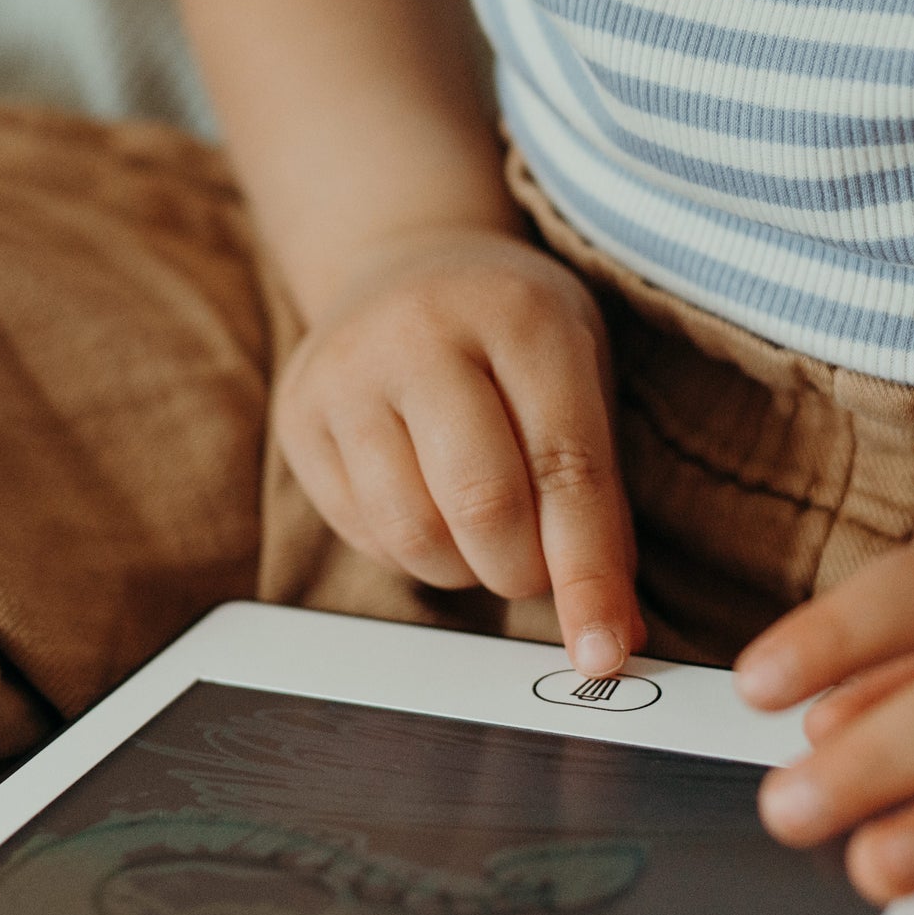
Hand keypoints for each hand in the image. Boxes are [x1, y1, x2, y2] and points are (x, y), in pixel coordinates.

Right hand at [274, 228, 641, 673]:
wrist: (405, 262)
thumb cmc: (515, 337)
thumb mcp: (582, 380)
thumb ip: (602, 502)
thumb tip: (614, 634)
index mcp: (522, 315)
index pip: (566, 465)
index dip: (588, 572)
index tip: (604, 652)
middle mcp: (426, 331)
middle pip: (484, 505)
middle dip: (522, 571)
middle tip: (535, 568)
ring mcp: (350, 370)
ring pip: (414, 533)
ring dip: (465, 568)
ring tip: (483, 531)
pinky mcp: (299, 413)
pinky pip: (364, 532)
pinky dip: (412, 551)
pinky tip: (430, 507)